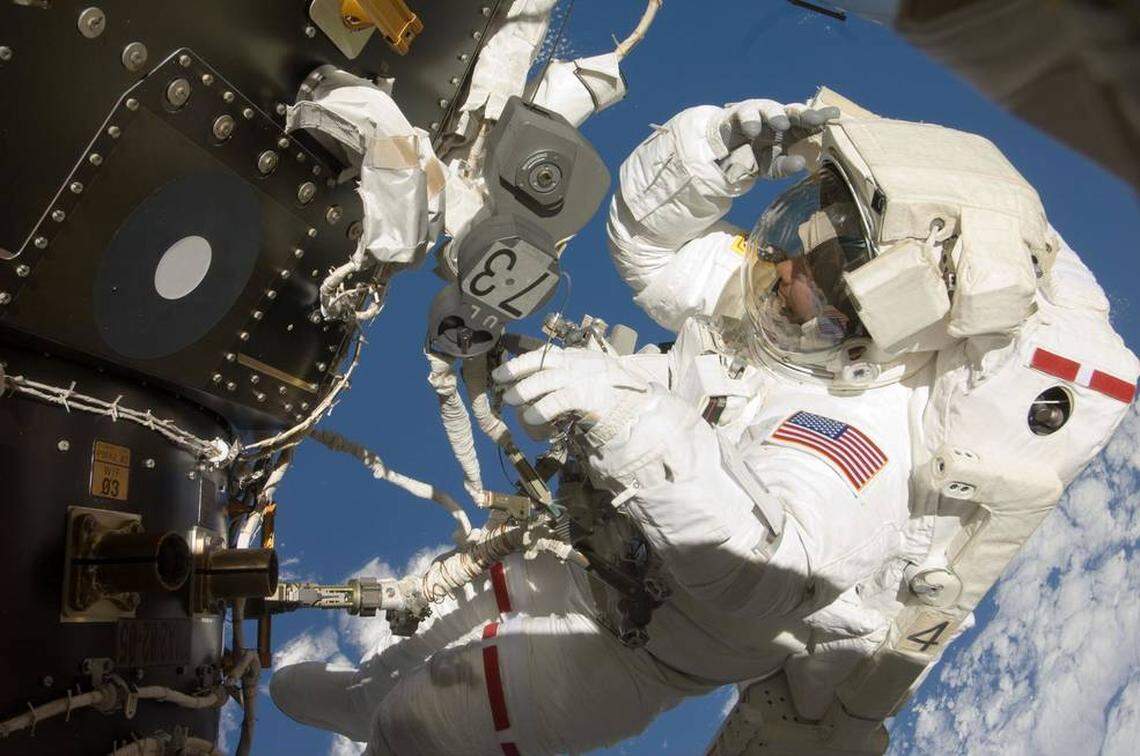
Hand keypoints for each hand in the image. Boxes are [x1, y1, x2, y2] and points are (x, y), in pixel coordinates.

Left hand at [491, 346, 649, 444]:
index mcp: (578, 357)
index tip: (502, 372)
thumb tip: (536, 387)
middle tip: (500, 382)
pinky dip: (541, 409)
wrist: (641, 408)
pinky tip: (532, 418)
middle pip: (540, 362)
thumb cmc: (614, 396)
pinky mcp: (588, 396)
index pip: (544, 355)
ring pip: (544, 381)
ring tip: (510, 400)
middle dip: (516, 370)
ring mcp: (583, 377)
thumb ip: (568, 379)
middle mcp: (578, 363)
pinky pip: (557, 401)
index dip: (520, 362)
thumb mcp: (591, 378)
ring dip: (524, 391)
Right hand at [710, 99, 839, 180]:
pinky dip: (750, 121)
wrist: (723, 155)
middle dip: (805, 114)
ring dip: (776, 115)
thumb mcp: (771, 166)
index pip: (808, 123)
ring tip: (781, 124)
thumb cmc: (753, 158)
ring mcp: (758, 114)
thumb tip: (801, 164)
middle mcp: (776, 118)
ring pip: (769, 108)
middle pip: (793, 111)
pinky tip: (752, 131)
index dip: (821, 118)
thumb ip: (785, 166)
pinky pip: (745, 114)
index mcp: (790, 130)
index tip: (836, 115)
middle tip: (817, 119)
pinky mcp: (738, 114)